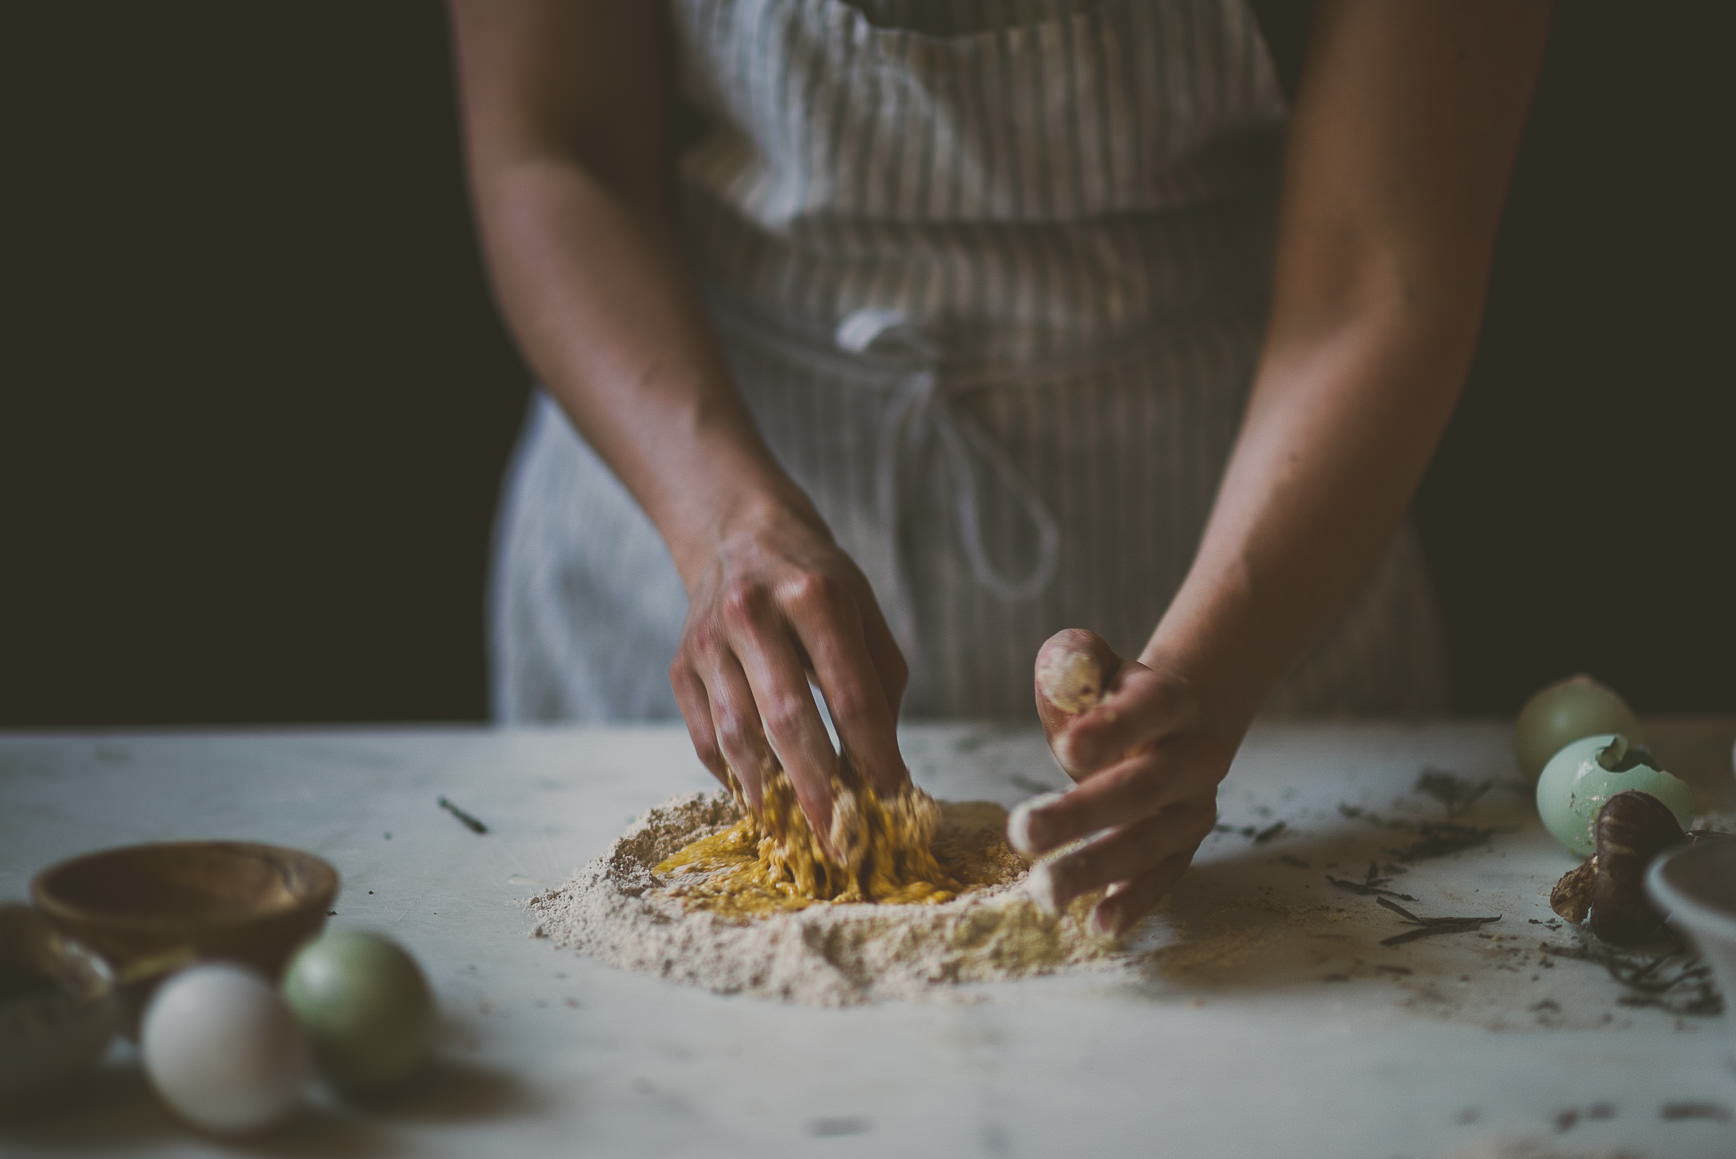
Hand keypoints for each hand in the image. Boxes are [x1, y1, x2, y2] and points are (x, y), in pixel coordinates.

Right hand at [668, 498, 908, 847]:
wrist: (740, 535)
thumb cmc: (817, 584)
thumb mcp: (863, 615)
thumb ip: (877, 689)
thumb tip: (885, 775)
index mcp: (815, 597)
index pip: (850, 696)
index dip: (874, 757)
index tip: (892, 803)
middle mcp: (754, 615)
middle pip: (788, 722)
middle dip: (819, 793)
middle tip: (842, 844)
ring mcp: (709, 642)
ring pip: (738, 738)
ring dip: (772, 796)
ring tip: (800, 836)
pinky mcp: (681, 666)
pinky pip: (706, 739)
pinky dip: (736, 779)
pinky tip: (764, 803)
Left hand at [1010, 628, 1241, 935]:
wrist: (1180, 722)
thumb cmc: (1115, 695)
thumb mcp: (1095, 666)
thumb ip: (1073, 661)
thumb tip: (1060, 675)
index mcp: (1172, 701)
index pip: (1147, 711)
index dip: (1111, 729)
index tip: (1067, 750)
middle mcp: (1194, 756)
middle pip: (1141, 786)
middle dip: (1081, 813)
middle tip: (1023, 832)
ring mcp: (1193, 807)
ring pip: (1149, 841)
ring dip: (1096, 867)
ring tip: (1045, 891)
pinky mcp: (1184, 847)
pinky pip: (1162, 878)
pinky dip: (1133, 902)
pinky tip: (1099, 925)